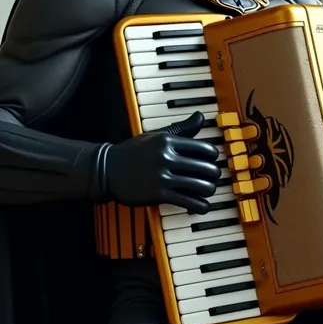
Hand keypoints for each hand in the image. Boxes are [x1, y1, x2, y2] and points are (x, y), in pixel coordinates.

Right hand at [104, 112, 220, 213]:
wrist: (108, 169)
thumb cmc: (134, 151)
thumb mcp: (156, 135)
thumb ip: (181, 128)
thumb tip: (200, 116)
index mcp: (168, 141)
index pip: (204, 148)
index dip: (213, 156)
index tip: (212, 160)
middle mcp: (167, 158)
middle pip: (206, 167)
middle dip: (214, 174)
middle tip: (213, 176)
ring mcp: (163, 177)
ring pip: (200, 185)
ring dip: (209, 190)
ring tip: (208, 190)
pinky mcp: (159, 194)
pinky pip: (188, 201)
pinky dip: (200, 206)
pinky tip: (203, 206)